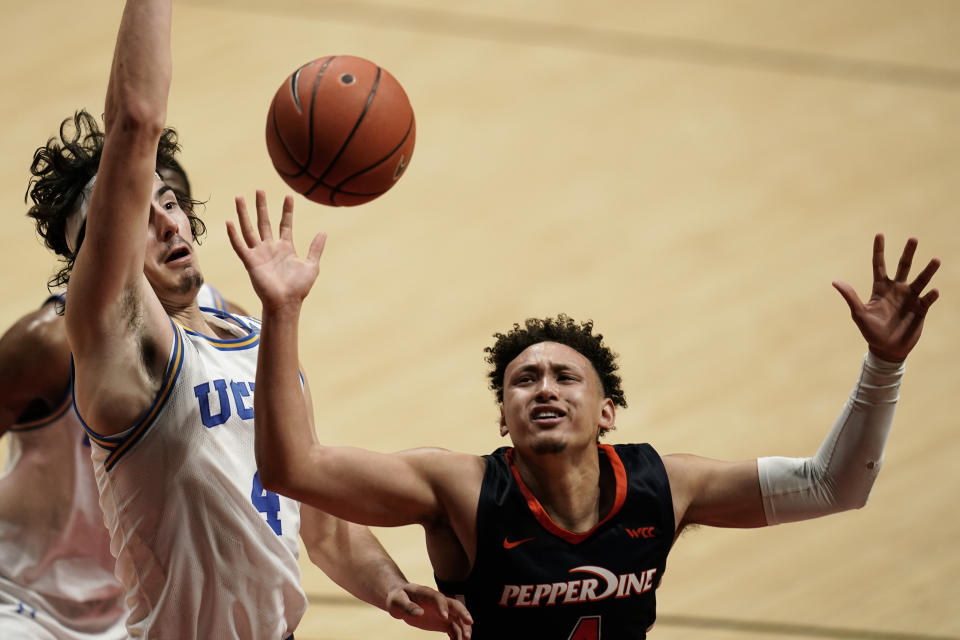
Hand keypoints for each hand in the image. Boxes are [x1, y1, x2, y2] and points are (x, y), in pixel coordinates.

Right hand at [225, 190, 326, 311]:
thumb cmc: (299, 288)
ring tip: (239, 197)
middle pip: (264, 222)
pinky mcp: (250, 262)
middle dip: (262, 206)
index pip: (285, 224)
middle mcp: (270, 248)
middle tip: (259, 189)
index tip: (289, 196)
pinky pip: (240, 246)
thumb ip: (316, 248)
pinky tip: (229, 222)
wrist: (287, 303)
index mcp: (285, 247)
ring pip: (249, 229)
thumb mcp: (312, 265)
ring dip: (244, 213)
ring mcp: (259, 253)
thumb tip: (323, 232)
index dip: (287, 210)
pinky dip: (234, 235)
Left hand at [387, 582, 472, 638]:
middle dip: (463, 615)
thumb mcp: (398, 601)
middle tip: (469, 624)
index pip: (439, 598)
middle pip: (455, 606)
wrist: (401, 601)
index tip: (444, 617)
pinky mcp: (442, 621)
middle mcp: (439, 602)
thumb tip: (419, 613)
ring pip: (457, 619)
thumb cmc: (398, 598)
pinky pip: (453, 629)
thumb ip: (408, 607)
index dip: (443, 606)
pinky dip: (458, 636)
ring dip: (463, 628)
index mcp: (428, 593)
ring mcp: (442, 612)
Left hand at [833, 234, 939, 361]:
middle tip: (913, 238)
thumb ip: (851, 297)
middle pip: (903, 267)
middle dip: (908, 253)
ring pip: (920, 280)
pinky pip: (928, 299)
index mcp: (880, 289)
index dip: (879, 250)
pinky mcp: (921, 309)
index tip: (880, 234)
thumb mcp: (859, 314)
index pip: (879, 265)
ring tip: (935, 260)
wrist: (887, 349)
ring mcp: (910, 298)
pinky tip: (933, 291)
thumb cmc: (871, 332)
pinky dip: (931, 295)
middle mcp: (897, 290)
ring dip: (928, 271)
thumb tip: (835, 281)